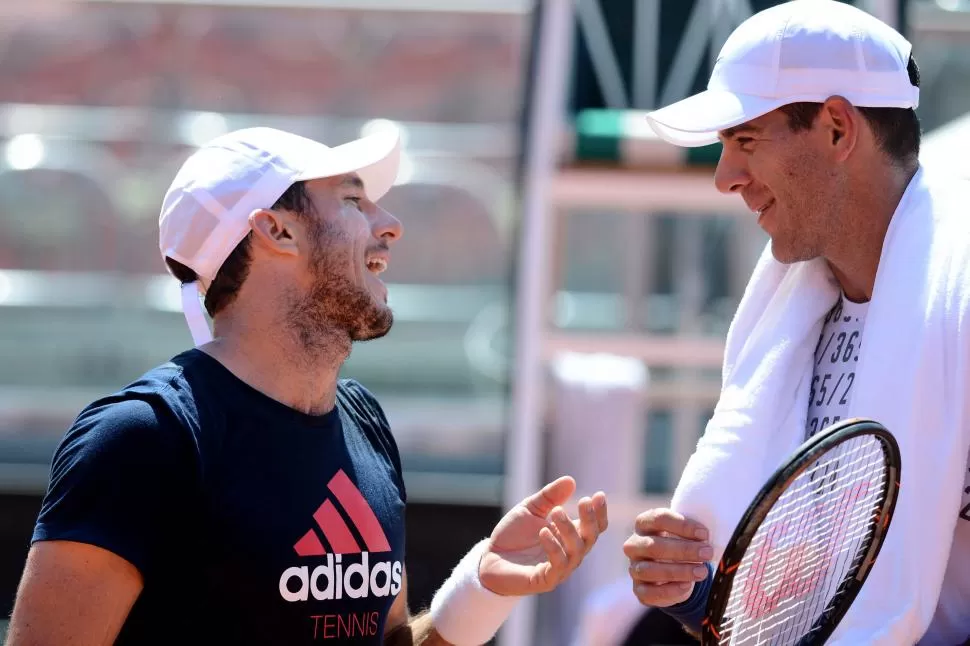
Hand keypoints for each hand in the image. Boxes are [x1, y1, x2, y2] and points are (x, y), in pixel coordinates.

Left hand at [478, 476, 607, 596]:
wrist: (490, 557)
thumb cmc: (514, 534)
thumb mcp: (530, 509)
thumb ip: (549, 496)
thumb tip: (570, 480)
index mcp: (570, 535)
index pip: (593, 526)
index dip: (599, 512)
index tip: (599, 495)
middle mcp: (570, 553)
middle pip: (590, 538)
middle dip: (589, 519)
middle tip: (583, 501)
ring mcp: (560, 568)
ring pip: (576, 551)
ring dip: (568, 530)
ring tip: (556, 512)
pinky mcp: (546, 580)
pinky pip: (558, 565)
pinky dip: (553, 547)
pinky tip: (543, 532)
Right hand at [623, 508, 711, 606]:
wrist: (673, 572)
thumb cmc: (679, 545)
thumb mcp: (684, 533)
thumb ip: (692, 532)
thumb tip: (707, 537)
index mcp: (644, 524)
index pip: (658, 519)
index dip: (682, 525)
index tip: (704, 534)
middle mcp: (634, 545)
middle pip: (653, 546)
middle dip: (683, 550)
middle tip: (707, 553)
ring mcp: (634, 568)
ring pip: (649, 570)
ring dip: (679, 571)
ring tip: (702, 571)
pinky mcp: (639, 589)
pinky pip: (650, 592)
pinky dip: (670, 590)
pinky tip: (687, 586)